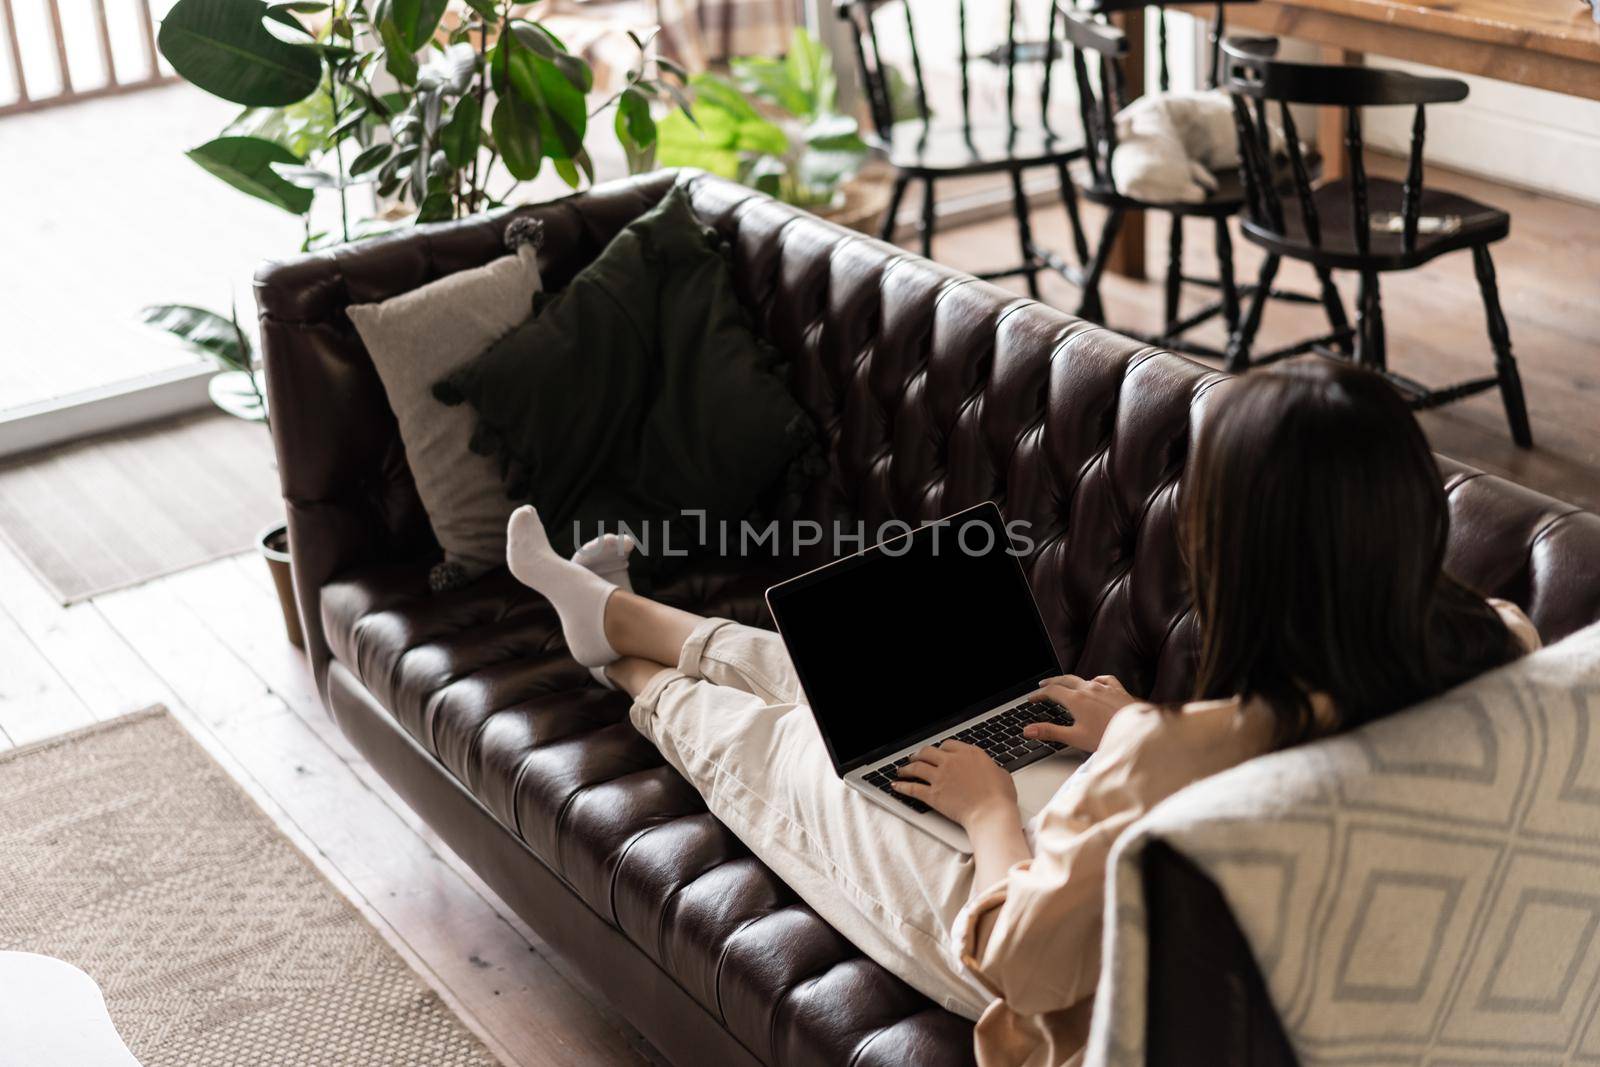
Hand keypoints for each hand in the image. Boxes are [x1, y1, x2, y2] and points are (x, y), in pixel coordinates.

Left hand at [892, 740, 1017, 829]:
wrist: (991, 814)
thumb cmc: (1000, 797)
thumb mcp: (1001, 774)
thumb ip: (990, 768)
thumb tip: (990, 770)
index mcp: (969, 753)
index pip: (948, 744)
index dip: (940, 749)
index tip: (937, 753)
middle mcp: (951, 761)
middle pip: (928, 752)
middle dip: (918, 754)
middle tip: (914, 758)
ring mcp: (940, 777)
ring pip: (917, 767)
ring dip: (906, 768)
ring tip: (901, 770)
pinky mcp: (933, 794)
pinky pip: (912, 788)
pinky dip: (902, 786)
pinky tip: (896, 786)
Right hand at [1023, 674, 1140, 752]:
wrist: (1138, 733)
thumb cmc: (1107, 737)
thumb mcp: (1075, 737)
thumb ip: (1050, 732)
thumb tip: (1028, 731)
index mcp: (1076, 699)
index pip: (1051, 691)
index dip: (1039, 694)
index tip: (1032, 698)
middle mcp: (1089, 689)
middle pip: (1065, 679)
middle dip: (1052, 682)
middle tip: (1043, 685)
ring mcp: (1105, 688)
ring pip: (1083, 678)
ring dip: (1071, 681)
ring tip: (1066, 685)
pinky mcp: (1118, 690)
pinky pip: (1104, 679)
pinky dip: (1096, 680)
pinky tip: (1096, 682)